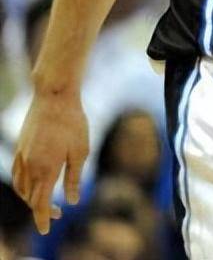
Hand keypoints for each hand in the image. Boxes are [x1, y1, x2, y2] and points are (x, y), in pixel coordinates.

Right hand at [11, 90, 88, 234]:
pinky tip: (33, 184)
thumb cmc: (73, 121)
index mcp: (46, 169)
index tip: (45, 231)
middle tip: (57, 213)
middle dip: (40, 209)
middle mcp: (29, 166)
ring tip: (45, 201)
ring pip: (21, 188)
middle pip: (29, 198)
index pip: (40, 203)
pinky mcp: (19, 148)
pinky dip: (23, 185)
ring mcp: (21, 157)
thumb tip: (72, 201)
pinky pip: (17, 175)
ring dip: (31, 198)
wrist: (54, 96)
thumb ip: (74, 177)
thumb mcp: (81, 150)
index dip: (42, 219)